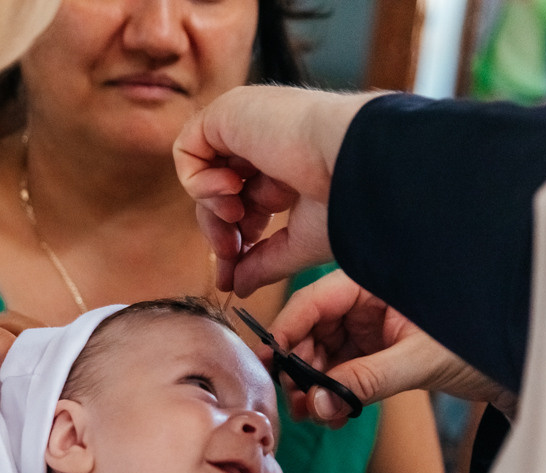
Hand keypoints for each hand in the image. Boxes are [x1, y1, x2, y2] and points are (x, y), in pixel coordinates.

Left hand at [173, 85, 378, 296]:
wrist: (357, 162)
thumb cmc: (347, 200)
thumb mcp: (299, 243)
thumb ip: (263, 263)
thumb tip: (237, 287)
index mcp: (288, 169)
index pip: (244, 206)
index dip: (233, 241)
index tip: (231, 275)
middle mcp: (266, 144)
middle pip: (218, 194)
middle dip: (219, 230)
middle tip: (230, 253)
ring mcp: (246, 125)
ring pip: (202, 174)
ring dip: (211, 207)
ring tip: (237, 213)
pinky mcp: (227, 112)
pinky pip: (187, 149)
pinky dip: (198, 180)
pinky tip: (231, 189)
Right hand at [272, 271, 518, 422]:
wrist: (513, 366)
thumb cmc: (480, 342)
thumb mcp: (421, 360)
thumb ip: (369, 380)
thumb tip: (321, 403)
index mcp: (375, 282)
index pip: (316, 299)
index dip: (288, 330)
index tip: (272, 362)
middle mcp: (366, 301)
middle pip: (312, 329)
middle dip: (300, 367)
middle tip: (296, 401)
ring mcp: (369, 328)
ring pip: (322, 355)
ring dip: (313, 387)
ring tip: (314, 415)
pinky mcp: (375, 353)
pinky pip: (340, 373)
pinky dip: (333, 395)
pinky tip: (333, 414)